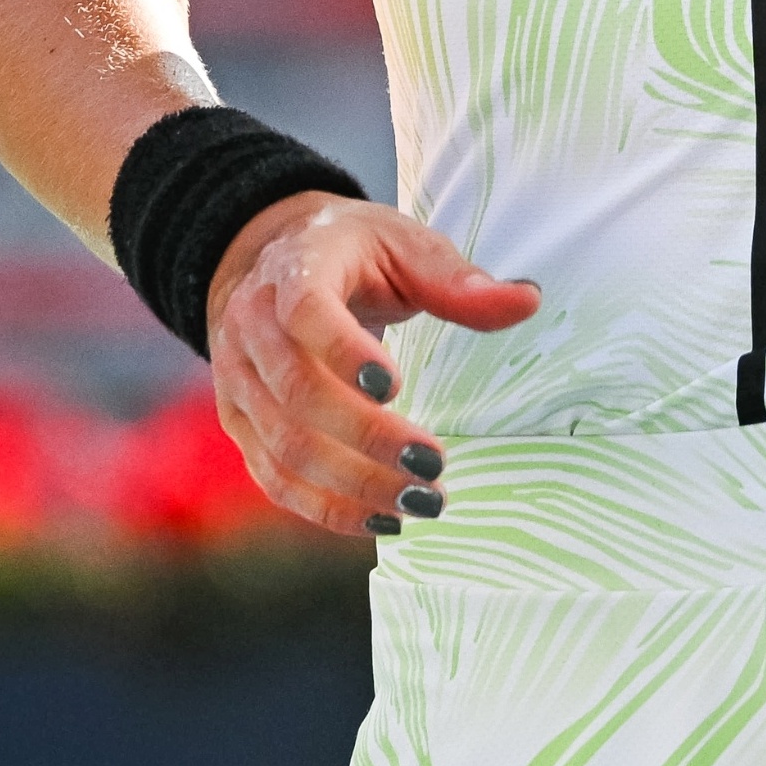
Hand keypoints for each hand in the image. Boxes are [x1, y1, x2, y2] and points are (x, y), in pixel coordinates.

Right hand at [204, 191, 540, 534]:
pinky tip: (380, 520)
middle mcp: (251, 328)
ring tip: (420, 502)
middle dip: (367, 438)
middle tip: (434, 466)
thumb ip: (458, 281)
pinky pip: (274, 478)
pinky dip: (325, 508)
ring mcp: (238, 382)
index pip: (304, 312)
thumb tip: (527, 303)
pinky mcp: (241, 426)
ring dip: (352, 485)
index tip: (396, 387)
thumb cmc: (353, 253)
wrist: (273, 260)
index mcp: (294, 271)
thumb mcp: (405, 245)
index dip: (344, 352)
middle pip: (297, 395)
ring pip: (285, 447)